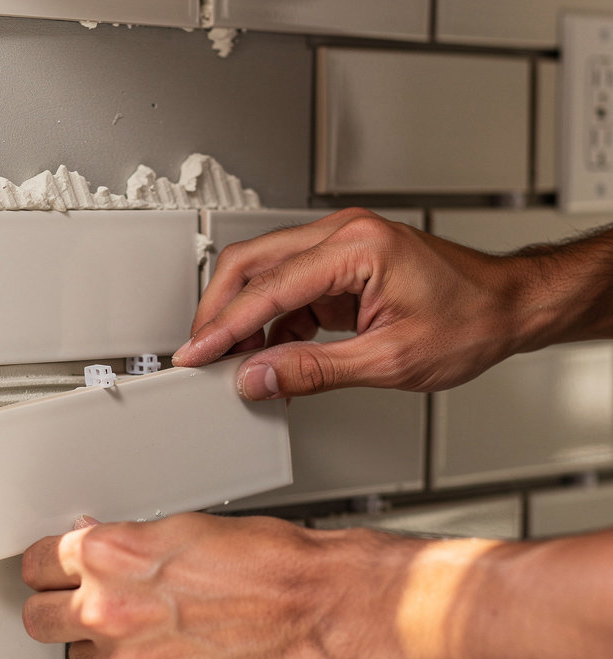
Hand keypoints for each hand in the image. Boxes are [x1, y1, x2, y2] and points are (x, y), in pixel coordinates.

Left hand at [21, 513, 363, 658]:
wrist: (315, 605)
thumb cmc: (265, 560)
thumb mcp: (181, 528)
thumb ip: (124, 544)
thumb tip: (95, 549)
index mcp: (110, 556)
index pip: (35, 565)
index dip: (45, 566)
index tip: (49, 570)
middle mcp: (110, 610)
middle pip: (36, 619)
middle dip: (53, 608)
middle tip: (71, 601)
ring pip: (80, 657)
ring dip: (98, 642)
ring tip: (136, 626)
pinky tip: (174, 647)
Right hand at [173, 208, 549, 399]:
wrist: (507, 308)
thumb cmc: (470, 320)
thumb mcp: (389, 360)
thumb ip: (314, 369)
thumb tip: (261, 377)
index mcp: (357, 248)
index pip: (269, 288)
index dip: (224, 327)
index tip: (197, 353)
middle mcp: (344, 235)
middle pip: (251, 263)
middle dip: (218, 310)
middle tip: (200, 352)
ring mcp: (341, 247)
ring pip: (264, 273)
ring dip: (243, 317)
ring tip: (233, 361)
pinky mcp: (342, 265)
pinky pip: (289, 290)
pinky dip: (272, 323)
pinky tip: (270, 354)